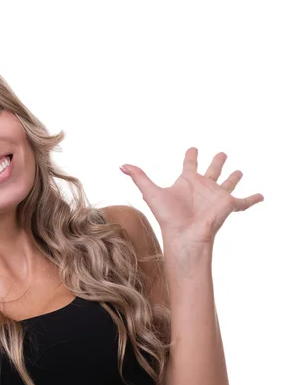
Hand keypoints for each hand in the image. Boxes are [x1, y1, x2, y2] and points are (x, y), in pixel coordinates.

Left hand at [120, 147, 264, 243]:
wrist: (184, 236)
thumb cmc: (168, 217)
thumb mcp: (151, 192)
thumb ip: (139, 177)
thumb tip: (122, 165)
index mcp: (187, 182)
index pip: (189, 165)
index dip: (191, 156)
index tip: (193, 149)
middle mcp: (202, 187)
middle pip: (211, 170)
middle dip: (217, 161)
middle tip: (221, 153)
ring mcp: (216, 196)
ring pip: (228, 182)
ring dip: (234, 177)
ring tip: (239, 171)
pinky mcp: (228, 205)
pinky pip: (244, 201)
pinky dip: (253, 198)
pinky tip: (262, 195)